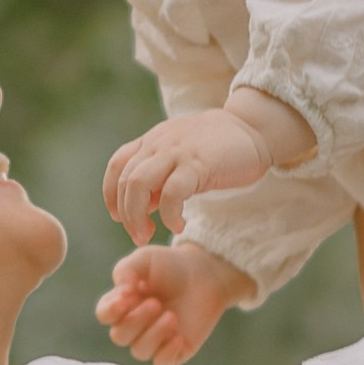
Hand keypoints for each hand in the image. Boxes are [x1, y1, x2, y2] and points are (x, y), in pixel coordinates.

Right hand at [95, 240, 255, 364]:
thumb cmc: (171, 265)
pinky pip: (162, 363)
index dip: (112, 309)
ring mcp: (154, 339)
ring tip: (171, 316)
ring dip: (153, 334)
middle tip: (156, 303)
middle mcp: (134, 325)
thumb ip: (125, 270)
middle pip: (120, 336)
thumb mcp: (145, 259)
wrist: (205, 274)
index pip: (105, 315)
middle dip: (136, 321)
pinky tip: (179, 336)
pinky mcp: (175, 350)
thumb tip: (121, 289)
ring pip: (140, 351)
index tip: (128, 295)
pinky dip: (167, 351)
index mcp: (122, 304)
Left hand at [105, 106, 272, 243]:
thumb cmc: (217, 149)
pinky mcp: (197, 164)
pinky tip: (178, 225)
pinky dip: (169, 214)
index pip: (116, 166)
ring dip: (137, 215)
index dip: (111, 195)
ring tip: (149, 233)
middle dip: (126, 214)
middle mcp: (158, 144)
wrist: (252, 129)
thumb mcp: (180, 159)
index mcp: (152, 141)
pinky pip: (171, 192)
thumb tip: (142, 205)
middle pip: (125, 180)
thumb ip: (159, 176)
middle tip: (139, 235)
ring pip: (138, 184)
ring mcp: (176, 152)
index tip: (119, 217)